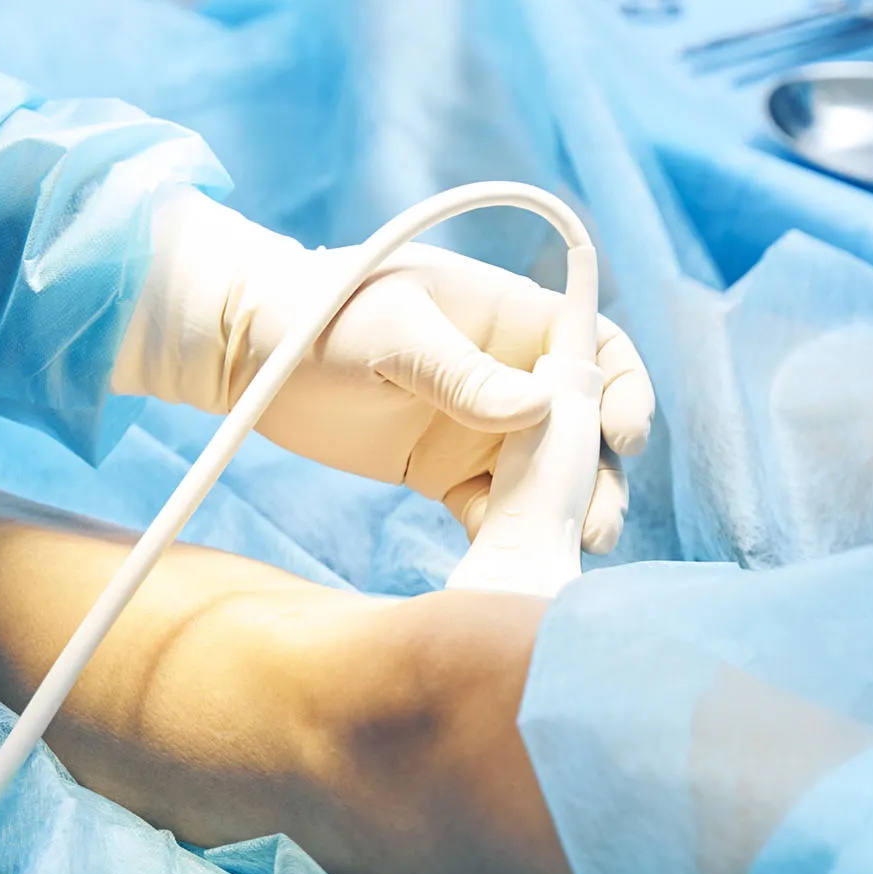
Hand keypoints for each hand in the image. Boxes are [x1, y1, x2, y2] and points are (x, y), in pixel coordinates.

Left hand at [113, 195, 655, 551]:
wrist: (247, 350)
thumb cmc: (321, 311)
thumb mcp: (391, 331)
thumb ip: (458, 371)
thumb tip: (534, 412)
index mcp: (513, 321)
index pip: (597, 352)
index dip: (625, 392)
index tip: (625, 436)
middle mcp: (512, 376)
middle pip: (584, 430)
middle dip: (598, 477)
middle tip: (593, 524)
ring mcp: (484, 430)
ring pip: (550, 479)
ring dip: (563, 513)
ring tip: (564, 548)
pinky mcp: (449, 476)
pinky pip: (497, 511)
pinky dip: (509, 536)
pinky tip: (508, 561)